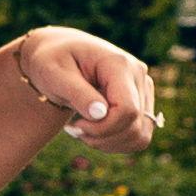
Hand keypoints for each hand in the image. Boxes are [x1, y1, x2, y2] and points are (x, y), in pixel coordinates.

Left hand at [16, 28, 155, 150]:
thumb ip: (77, 93)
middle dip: (102, 137)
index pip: (127, 109)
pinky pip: (139, 136)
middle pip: (134, 124)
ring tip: (83, 132)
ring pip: (140, 135)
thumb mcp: (54, 74)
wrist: (57, 52)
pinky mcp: (142, 101)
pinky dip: (117, 142)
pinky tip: (95, 132)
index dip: (103, 128)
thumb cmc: (52, 61)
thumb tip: (100, 114)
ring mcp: (143, 88)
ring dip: (110, 143)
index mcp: (119, 64)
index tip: (75, 126)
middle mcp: (137, 74)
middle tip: (74, 130)